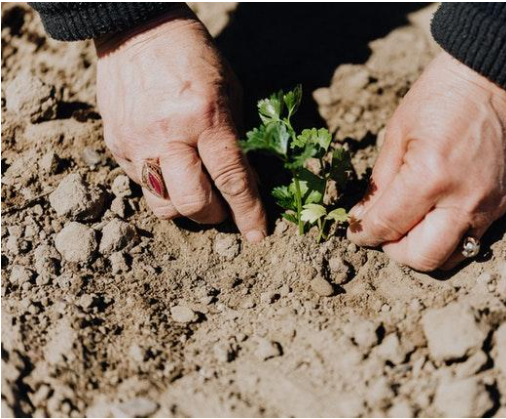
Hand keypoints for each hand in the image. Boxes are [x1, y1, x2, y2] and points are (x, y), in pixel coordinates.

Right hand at [95, 6, 265, 241]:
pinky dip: (164, 187)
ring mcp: (136, 143)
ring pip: (163, 206)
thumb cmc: (194, 58)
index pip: (231, 178)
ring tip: (197, 191)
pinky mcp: (116, 146)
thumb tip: (247, 184)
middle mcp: (168, 135)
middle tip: (224, 207)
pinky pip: (142, 186)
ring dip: (186, 209)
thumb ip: (237, 140)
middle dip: (215, 216)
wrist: (136, 31)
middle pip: (193, 204)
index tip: (258, 235)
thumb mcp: (229, 92)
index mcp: (204, 117)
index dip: (248, 212)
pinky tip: (172, 168)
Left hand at [348, 52, 505, 269]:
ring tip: (410, 227)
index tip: (357, 232)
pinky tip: (435, 216)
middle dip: (395, 251)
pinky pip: (472, 239)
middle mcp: (463, 199)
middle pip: (422, 258)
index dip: (364, 234)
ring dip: (423, 250)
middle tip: (384, 233)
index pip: (388, 226)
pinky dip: (447, 237)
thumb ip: (379, 184)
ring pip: (451, 257)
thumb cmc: (438, 97)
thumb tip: (363, 220)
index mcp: (429, 177)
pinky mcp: (504, 202)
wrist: (492, 78)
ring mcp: (489, 204)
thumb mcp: (396, 135)